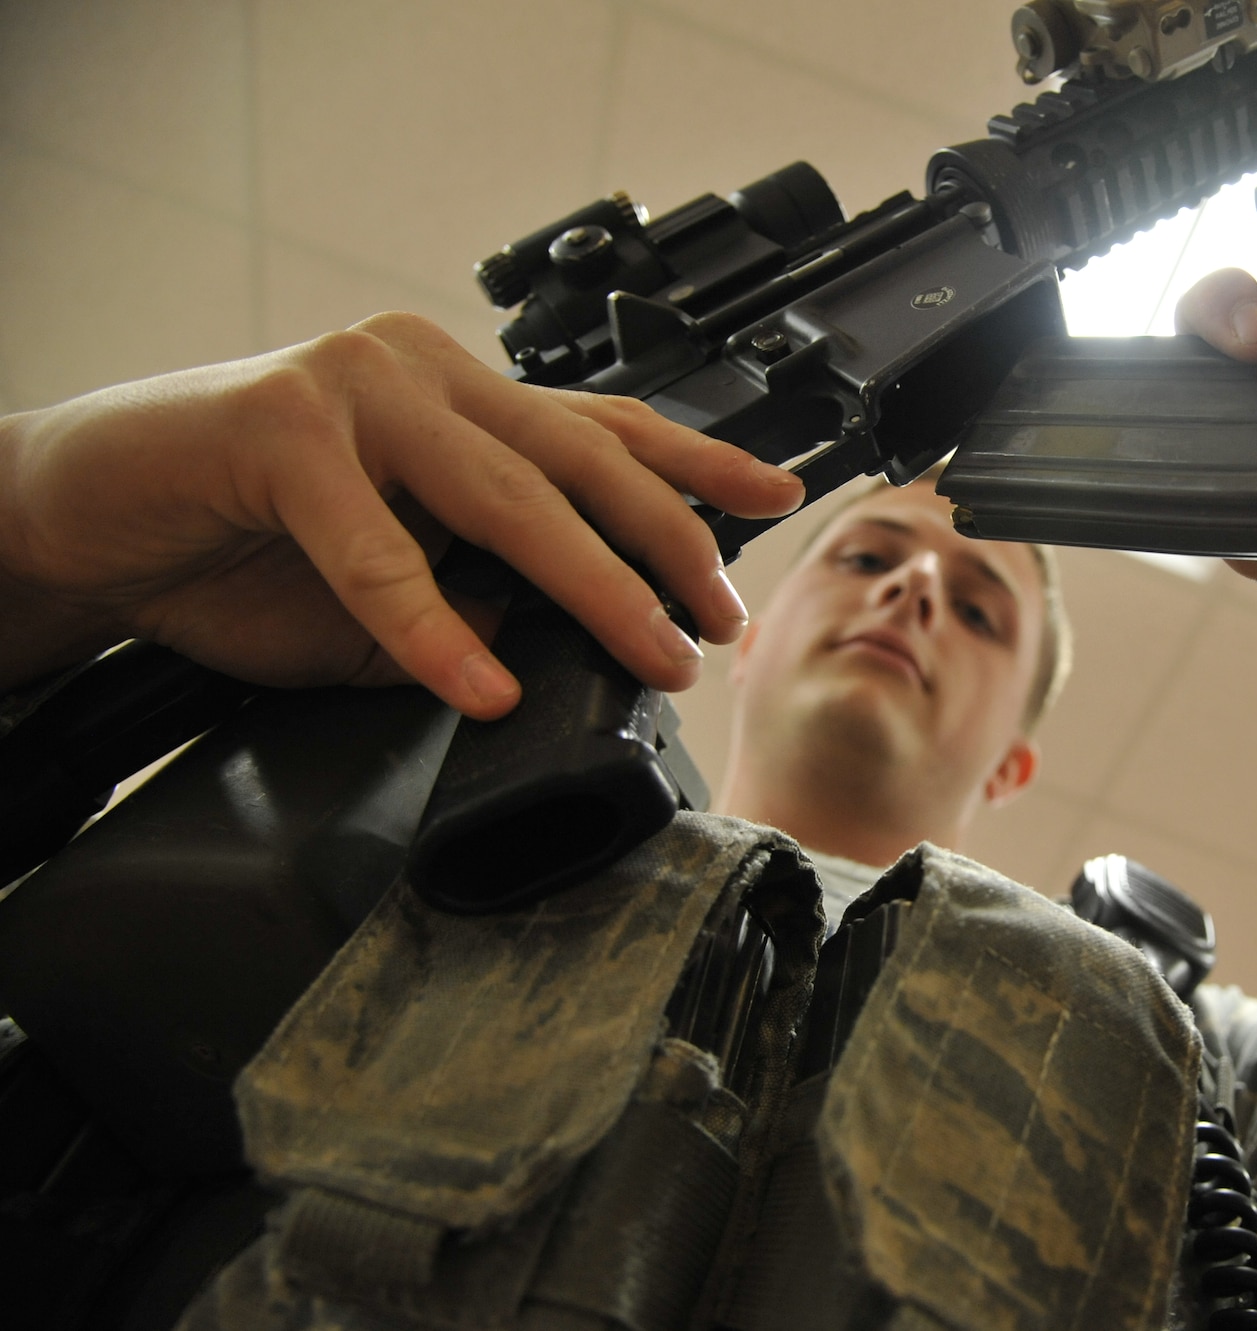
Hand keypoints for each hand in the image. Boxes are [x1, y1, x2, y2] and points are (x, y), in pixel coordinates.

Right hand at [0, 313, 803, 716]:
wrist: (89, 515)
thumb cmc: (242, 544)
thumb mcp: (393, 581)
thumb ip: (482, 595)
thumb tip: (576, 638)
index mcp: (460, 391)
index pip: (601, 423)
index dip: (697, 458)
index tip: (779, 495)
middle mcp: (423, 367)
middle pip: (581, 459)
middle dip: (668, 546)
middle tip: (718, 623)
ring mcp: (354, 387)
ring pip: (505, 494)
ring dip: (591, 586)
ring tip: (650, 655)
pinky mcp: (277, 428)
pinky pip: (377, 546)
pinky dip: (432, 626)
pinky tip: (480, 685)